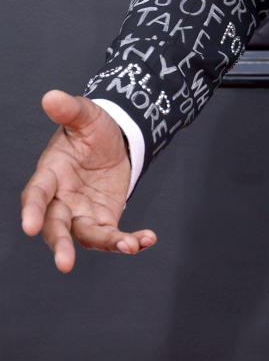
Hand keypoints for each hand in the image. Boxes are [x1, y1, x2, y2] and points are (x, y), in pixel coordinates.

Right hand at [21, 90, 155, 271]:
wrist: (115, 139)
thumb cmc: (92, 128)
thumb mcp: (85, 114)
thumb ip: (69, 109)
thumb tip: (51, 97)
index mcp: (50, 173)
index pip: (35, 194)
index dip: (31, 210)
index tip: (28, 227)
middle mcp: (62, 199)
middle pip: (56, 225)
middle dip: (59, 244)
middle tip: (65, 263)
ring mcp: (82, 213)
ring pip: (86, 236)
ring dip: (106, 243)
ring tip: (129, 246)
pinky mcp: (104, 219)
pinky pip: (113, 235)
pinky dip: (129, 241)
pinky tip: (146, 240)